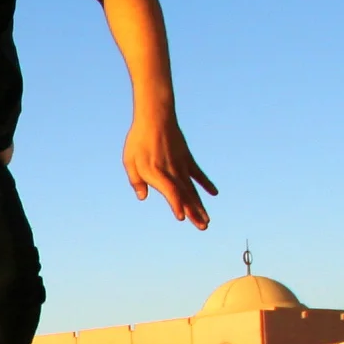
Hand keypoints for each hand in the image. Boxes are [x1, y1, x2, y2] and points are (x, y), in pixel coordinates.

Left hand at [123, 114, 216, 228]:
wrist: (156, 117)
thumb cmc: (139, 140)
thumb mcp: (130, 161)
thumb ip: (136, 180)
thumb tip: (143, 197)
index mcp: (156, 173)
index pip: (170, 192)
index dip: (176, 204)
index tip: (182, 217)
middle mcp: (172, 171)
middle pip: (185, 195)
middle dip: (194, 213)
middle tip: (203, 227)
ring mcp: (182, 165)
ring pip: (193, 189)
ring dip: (200, 205)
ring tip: (207, 220)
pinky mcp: (187, 158)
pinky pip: (198, 174)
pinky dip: (206, 184)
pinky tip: (214, 193)